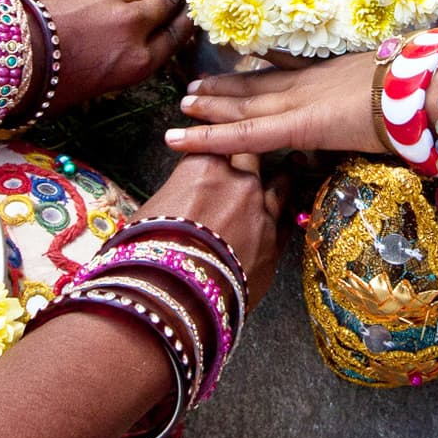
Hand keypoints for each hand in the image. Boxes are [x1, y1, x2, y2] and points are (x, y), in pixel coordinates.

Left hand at [34, 0, 193, 108]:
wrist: (14, 53)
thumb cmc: (48, 84)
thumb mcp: (93, 89)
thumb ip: (119, 68)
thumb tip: (123, 53)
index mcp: (138, 64)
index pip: (175, 38)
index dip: (190, 20)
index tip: (200, 5)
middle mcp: (135, 30)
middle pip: (168, 4)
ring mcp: (116, 3)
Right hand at [137, 149, 286, 309]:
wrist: (172, 299)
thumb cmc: (146, 254)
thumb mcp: (150, 211)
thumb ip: (176, 194)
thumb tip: (179, 200)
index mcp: (204, 165)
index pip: (215, 138)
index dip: (216, 139)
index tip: (217, 139)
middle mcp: (239, 181)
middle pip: (253, 153)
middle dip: (252, 151)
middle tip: (256, 149)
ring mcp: (262, 212)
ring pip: (281, 183)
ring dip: (281, 176)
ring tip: (291, 167)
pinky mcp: (275, 245)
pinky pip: (286, 221)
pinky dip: (283, 215)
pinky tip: (287, 213)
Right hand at [168, 54, 382, 159]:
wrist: (426, 87)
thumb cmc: (398, 129)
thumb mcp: (359, 149)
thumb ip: (329, 146)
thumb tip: (311, 148)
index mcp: (303, 125)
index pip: (244, 134)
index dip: (206, 138)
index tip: (172, 138)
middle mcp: (299, 99)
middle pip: (244, 103)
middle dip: (211, 106)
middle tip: (181, 104)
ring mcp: (313, 78)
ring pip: (261, 81)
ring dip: (229, 85)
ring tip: (201, 84)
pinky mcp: (329, 65)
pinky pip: (291, 61)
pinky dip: (269, 57)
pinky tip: (253, 50)